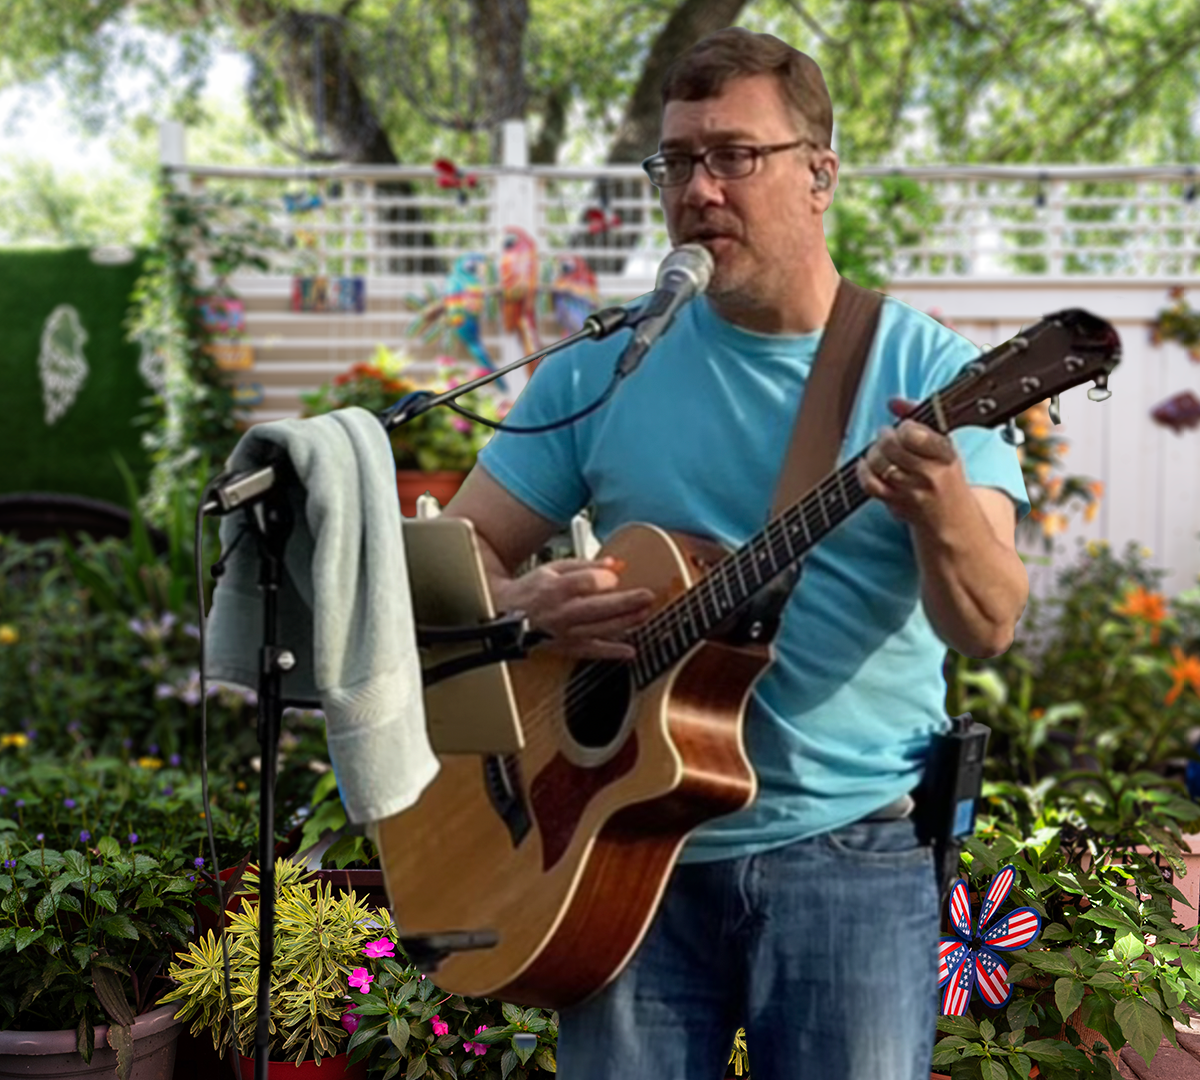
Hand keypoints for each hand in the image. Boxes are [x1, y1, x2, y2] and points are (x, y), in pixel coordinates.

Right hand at [495, 557, 655, 660]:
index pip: (587, 582)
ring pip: (600, 630)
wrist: (504, 614)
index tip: (616, 577)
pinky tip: (630, 651)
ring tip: (645, 614)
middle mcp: (560, 612)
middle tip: (648, 596)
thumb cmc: (531, 589)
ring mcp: (564, 632)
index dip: (606, 579)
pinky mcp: (566, 648)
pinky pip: (592, 652)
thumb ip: (585, 565)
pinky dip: (612, 652)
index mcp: (555, 588)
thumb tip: (613, 563)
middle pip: (599, 607)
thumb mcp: (553, 568)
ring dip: (626, 623)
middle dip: (627, 602)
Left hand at [854, 397, 964, 526]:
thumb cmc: (944, 475)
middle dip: (884, 437)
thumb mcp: (941, 444)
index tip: (905, 428)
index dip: (903, 427)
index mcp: (945, 455)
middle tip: (887, 436)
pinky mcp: (896, 503)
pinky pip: (870, 484)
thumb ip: (918, 417)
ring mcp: (911, 491)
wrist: (951, 518)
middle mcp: (929, 474)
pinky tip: (866, 465)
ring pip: (879, 464)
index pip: (914, 434)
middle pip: (892, 447)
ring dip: (873, 452)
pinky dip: (863, 471)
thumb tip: (894, 402)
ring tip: (879, 451)